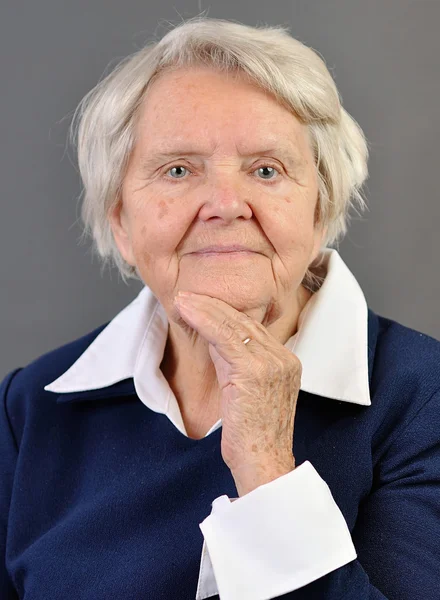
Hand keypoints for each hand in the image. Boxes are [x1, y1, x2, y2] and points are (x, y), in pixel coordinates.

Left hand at [174, 291, 300, 494]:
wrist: (264, 465)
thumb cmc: (253, 436)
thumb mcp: (247, 392)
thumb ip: (237, 363)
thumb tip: (214, 340)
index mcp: (286, 361)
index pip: (251, 327)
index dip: (224, 312)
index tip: (201, 303)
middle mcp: (283, 358)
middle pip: (243, 321)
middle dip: (212, 305)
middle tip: (186, 294)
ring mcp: (272, 363)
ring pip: (233, 325)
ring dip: (204, 309)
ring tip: (182, 299)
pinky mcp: (255, 371)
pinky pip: (225, 338)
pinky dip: (204, 321)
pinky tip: (188, 312)